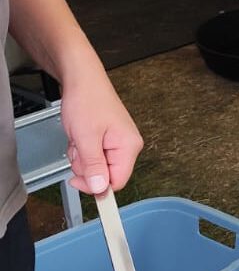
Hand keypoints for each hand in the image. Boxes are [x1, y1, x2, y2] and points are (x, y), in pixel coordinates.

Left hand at [61, 73, 142, 193]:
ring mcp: (118, 142)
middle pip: (105, 175)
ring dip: (81, 158)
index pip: (116, 182)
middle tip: (79, 147)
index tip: (77, 180)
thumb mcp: (86, 138)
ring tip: (80, 138)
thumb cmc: (87, 101)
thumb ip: (94, 166)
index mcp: (129, 146)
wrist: (82, 80)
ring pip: (96, 167)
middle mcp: (127, 145)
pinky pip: (93, 157)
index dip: (95, 185)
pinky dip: (82, 150)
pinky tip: (80, 136)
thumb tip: (100, 189)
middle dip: (85, 167)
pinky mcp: (108, 139)